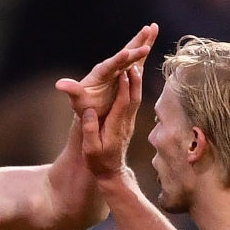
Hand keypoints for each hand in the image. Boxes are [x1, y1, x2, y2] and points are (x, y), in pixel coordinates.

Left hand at [56, 23, 158, 118]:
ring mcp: (120, 68)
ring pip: (133, 52)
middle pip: (124, 54)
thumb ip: (71, 90)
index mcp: (101, 73)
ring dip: (143, 41)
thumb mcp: (77, 99)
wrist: (92, 108)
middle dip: (135, 45)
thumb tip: (59, 84)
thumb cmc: (85, 105)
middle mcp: (111, 67)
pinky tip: (152, 36)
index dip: (118, 59)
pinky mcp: (127, 71)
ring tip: (153, 28)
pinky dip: (145, 47)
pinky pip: (138, 59)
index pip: (110, 65)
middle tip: (146, 33)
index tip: (126, 52)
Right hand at [79, 56, 144, 182]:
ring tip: (140, 59)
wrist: (111, 172)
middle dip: (136, 76)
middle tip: (138, 57)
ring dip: (139, 77)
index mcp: (115, 126)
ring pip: (137, 95)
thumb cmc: (98, 161)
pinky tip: (135, 73)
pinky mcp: (128, 120)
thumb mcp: (90, 149)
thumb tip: (89, 112)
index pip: (123, 103)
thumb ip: (90, 131)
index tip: (125, 71)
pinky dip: (136, 84)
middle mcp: (125, 121)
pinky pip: (135, 98)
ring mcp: (129, 120)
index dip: (125, 87)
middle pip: (134, 95)